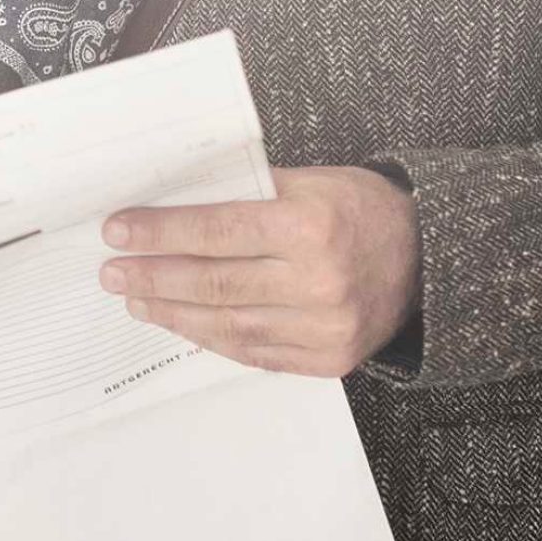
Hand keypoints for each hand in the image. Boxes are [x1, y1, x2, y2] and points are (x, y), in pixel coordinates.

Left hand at [99, 165, 422, 377]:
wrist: (428, 259)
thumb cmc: (361, 209)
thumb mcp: (311, 181)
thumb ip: (248, 194)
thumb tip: (172, 205)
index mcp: (311, 225)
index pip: (216, 230)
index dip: (160, 233)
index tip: (117, 231)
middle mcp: (318, 281)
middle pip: (214, 282)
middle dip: (153, 276)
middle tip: (112, 272)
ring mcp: (325, 327)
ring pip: (227, 325)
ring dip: (173, 313)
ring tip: (137, 299)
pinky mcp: (328, 359)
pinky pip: (254, 353)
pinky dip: (211, 338)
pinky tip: (182, 323)